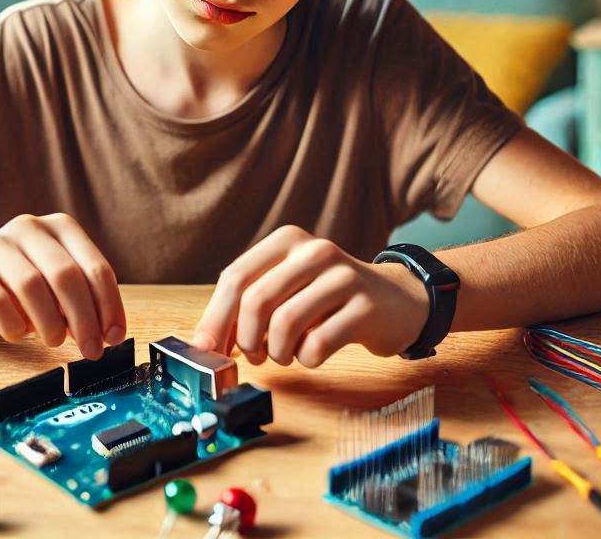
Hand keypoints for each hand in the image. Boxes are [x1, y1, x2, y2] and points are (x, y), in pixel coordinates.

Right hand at [0, 213, 124, 357]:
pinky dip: (15, 326)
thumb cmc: (15, 279)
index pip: (96, 267)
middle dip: (84, 319)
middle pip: (67, 276)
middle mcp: (31, 228)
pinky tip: (20, 333)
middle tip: (91, 350)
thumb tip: (105, 333)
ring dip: (50, 324)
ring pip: (33, 286)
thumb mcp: (52, 280)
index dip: (109, 305)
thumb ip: (79, 299)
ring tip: (54, 340)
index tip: (114, 337)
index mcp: (60, 227)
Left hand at [190, 225, 428, 367]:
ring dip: (277, 352)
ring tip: (286, 353)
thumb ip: (248, 307)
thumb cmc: (330, 299)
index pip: (236, 277)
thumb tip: (203, 343)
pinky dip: (307, 359)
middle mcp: (314, 251)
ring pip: (284, 324)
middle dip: (246, 341)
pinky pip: (318, 344)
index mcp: (287, 241)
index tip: (208, 350)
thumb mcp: (289, 289)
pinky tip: (314, 352)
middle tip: (255, 356)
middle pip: (256, 301)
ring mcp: (342, 276)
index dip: (216, 318)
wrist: (397, 300)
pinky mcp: (365, 306)